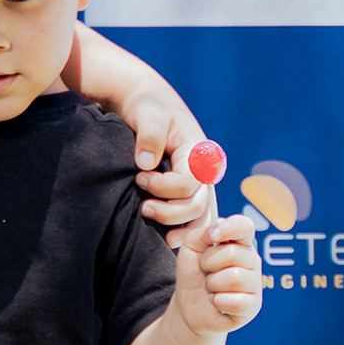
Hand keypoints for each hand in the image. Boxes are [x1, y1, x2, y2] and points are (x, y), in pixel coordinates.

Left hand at [117, 84, 211, 232]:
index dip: (162, 187)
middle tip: (142, 207)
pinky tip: (166, 239)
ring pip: (199, 217)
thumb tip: (146, 164)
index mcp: (198, 152)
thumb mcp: (148, 113)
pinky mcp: (189, 191)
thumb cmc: (148, 106)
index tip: (139, 176)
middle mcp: (204, 171)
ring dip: (176, 226)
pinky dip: (182, 230)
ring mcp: (199, 184)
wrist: (147, 105)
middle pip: (196, 206)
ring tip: (150, 221)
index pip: (188, 183)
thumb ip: (149, 135)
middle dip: (168, 212)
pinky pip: (193, 218)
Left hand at [175, 212, 261, 337]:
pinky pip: (234, 301)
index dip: (229, 227)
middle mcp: (252, 261)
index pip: (245, 226)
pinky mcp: (252, 306)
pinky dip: (217, 302)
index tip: (212, 236)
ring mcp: (255, 284)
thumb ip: (201, 234)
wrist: (189, 307)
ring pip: (234, 277)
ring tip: (211, 288)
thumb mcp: (190, 248)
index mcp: (239, 243)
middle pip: (232, 253)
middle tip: (205, 271)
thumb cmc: (193, 275)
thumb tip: (215, 233)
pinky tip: (217, 303)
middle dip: (209, 263)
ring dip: (212, 284)